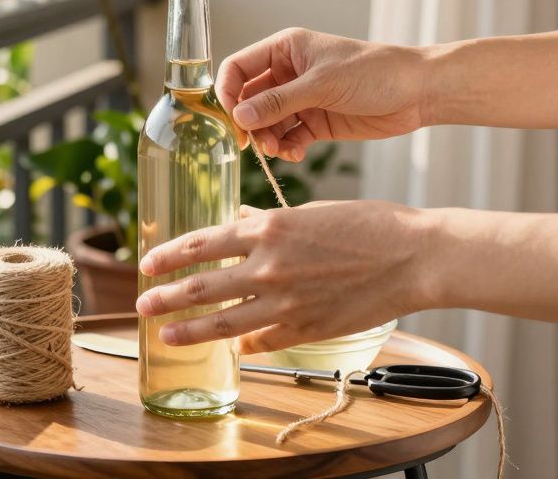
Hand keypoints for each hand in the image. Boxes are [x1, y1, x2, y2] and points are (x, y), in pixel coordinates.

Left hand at [136, 202, 438, 353]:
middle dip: (165, 297)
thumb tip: (234, 222)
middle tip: (143, 305)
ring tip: (166, 335)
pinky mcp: (305, 329)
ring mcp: (286, 303)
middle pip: (200, 287)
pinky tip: (232, 345)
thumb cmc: (369, 225)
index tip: (147, 263)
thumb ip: (267, 223)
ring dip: (189, 330)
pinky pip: (261, 340)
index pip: (202, 243)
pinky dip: (244, 343)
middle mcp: (269, 267)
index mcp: (269, 229)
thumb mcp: (310, 213)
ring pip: (222, 322)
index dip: (169, 254)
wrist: (414, 257)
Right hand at [216, 28, 429, 160]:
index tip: (232, 119)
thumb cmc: (374, 72)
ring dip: (268, 139)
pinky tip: (296, 155)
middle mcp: (288, 73)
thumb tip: (239, 116)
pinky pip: (288, 137)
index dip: (227, 92)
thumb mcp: (322, 84)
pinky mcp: (316, 122)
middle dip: (249, 122)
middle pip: (248, 100)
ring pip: (267, 123)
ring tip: (280, 151)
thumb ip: (279, 102)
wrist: (417, 92)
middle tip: (254, 143)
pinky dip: (287, 148)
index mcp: (285, 49)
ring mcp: (301, 99)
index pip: (238, 68)